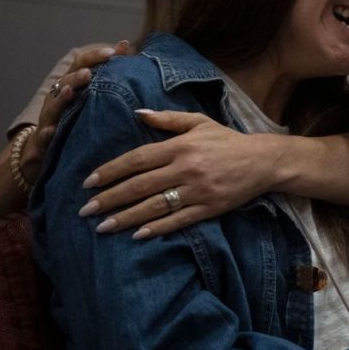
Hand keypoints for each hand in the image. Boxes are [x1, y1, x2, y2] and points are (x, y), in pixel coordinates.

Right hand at [18, 41, 129, 188]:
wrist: (47, 146)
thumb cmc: (76, 113)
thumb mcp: (90, 91)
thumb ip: (106, 70)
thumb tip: (125, 45)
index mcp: (71, 83)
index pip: (81, 64)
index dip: (95, 56)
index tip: (113, 51)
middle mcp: (58, 96)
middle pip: (66, 81)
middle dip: (76, 76)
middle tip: (89, 73)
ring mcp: (50, 116)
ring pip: (54, 104)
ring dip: (62, 98)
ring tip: (71, 92)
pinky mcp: (45, 138)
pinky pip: (45, 135)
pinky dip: (48, 132)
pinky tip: (52, 131)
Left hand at [80, 110, 284, 237]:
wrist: (263, 161)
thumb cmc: (227, 141)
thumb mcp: (199, 122)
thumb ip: (167, 119)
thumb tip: (138, 113)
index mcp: (180, 146)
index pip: (137, 159)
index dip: (111, 171)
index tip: (89, 182)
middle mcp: (186, 169)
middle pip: (140, 185)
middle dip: (110, 198)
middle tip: (85, 210)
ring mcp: (197, 191)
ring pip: (154, 206)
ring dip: (126, 217)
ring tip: (103, 227)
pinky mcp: (209, 208)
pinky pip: (178, 221)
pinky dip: (157, 229)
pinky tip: (137, 235)